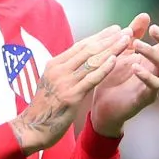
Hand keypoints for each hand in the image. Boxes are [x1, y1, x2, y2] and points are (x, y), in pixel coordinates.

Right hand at [10, 25, 132, 154]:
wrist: (32, 128)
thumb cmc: (45, 108)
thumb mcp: (51, 83)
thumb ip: (65, 71)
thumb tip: (80, 61)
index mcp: (54, 64)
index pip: (80, 46)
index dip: (99, 36)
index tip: (113, 29)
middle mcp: (58, 70)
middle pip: (88, 49)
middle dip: (108, 39)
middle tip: (125, 30)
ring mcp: (64, 82)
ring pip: (92, 61)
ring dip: (111, 49)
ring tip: (126, 40)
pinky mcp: (70, 96)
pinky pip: (90, 79)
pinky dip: (104, 68)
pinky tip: (115, 60)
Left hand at [91, 13, 158, 136]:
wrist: (102, 106)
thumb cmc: (114, 77)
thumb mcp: (122, 51)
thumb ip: (133, 34)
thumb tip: (145, 15)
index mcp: (155, 58)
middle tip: (154, 29)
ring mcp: (155, 85)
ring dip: (152, 53)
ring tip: (137, 44)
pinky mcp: (146, 98)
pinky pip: (153, 86)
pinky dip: (145, 75)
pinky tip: (135, 66)